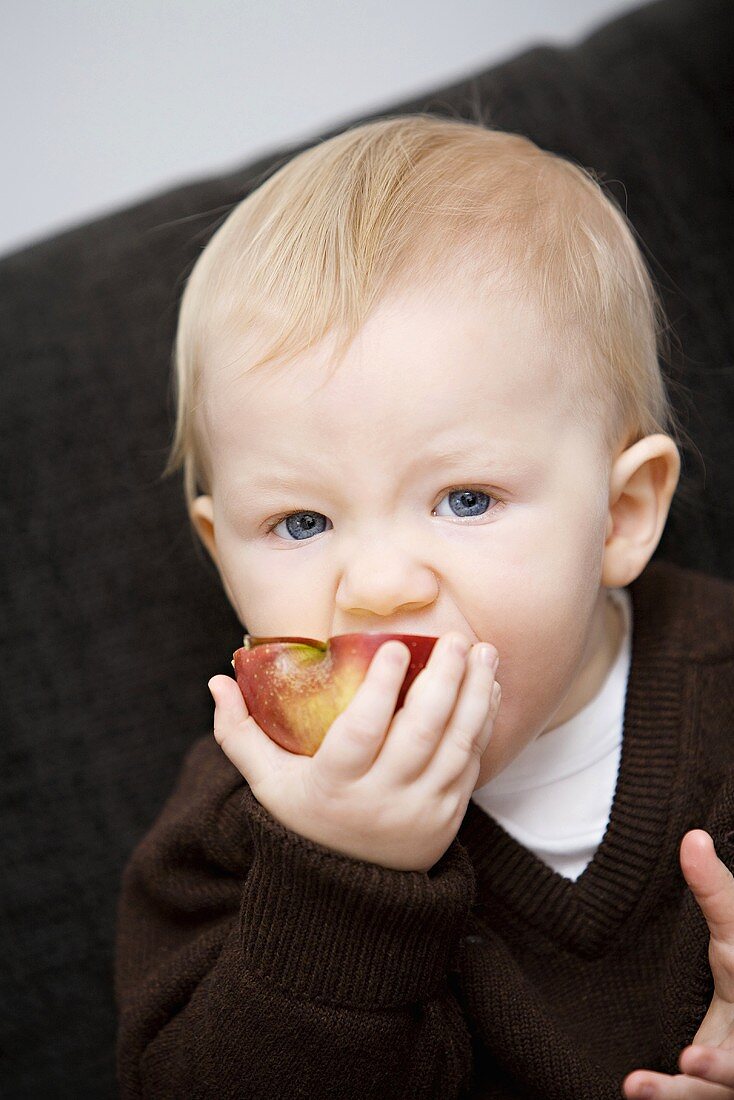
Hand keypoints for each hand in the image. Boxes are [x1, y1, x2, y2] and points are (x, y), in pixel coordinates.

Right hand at [208, 632, 500, 871]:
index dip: (380, 690)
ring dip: (474, 696)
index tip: (395, 647)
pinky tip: (488, 686)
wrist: (348, 894)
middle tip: (456, 639)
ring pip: (455, 746)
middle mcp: (381, 800)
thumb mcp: (267, 783)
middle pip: (419, 736)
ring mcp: (421, 810)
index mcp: (334, 786)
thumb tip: (217, 680)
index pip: (360, 734)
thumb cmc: (304, 819)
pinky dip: (482, 722)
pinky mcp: (449, 815)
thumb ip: (239, 733)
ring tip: (484, 651)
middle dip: (443, 683)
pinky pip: (471, 762)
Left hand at [623, 830, 733, 1097]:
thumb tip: (691, 836)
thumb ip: (715, 891)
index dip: (719, 1063)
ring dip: (673, 1097)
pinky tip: (632, 1090)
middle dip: (701, 1084)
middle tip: (654, 1080)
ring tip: (633, 1087)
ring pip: (708, 1097)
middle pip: (730, 1082)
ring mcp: (730, 1079)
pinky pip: (691, 1097)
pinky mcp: (709, 1089)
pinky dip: (667, 1097)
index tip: (688, 1057)